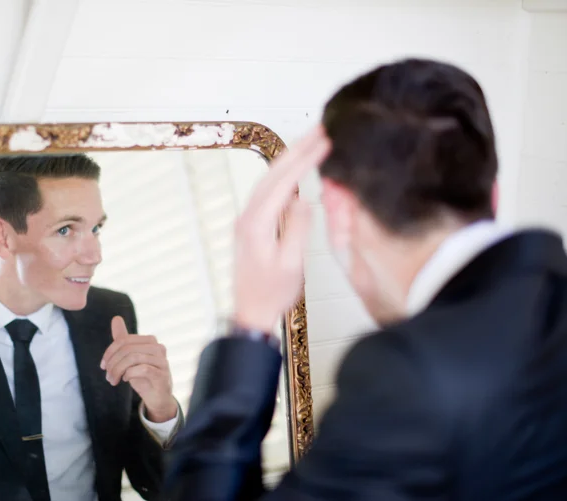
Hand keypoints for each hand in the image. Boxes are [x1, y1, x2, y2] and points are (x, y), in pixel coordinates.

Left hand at [101, 316, 176, 422]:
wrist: (158, 397)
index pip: (124, 340)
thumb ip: (123, 339)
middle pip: (127, 349)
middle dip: (113, 363)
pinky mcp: (162, 375)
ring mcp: (162, 361)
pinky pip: (142, 369)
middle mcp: (158, 348)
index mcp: (150, 341)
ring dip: (118, 370)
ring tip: (113, 380)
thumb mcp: (130, 357)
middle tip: (107, 376)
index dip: (110, 352)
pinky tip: (126, 379)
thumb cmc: (143, 376)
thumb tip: (116, 318)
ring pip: (133, 358)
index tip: (103, 365)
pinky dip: (129, 374)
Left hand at [233, 126, 331, 331]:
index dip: (305, 159)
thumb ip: (297, 230)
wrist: (250, 312)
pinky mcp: (251, 224)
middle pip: (273, 173)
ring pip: (269, 180)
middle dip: (297, 148)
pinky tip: (295, 170)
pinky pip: (267, 191)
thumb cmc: (271, 293)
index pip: (284, 182)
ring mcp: (247, 219)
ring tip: (311, 141)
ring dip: (290, 159)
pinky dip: (283, 175)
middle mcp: (248, 217)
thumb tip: (304, 200)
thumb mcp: (291, 265)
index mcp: (257, 224)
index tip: (324, 140)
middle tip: (320, 128)